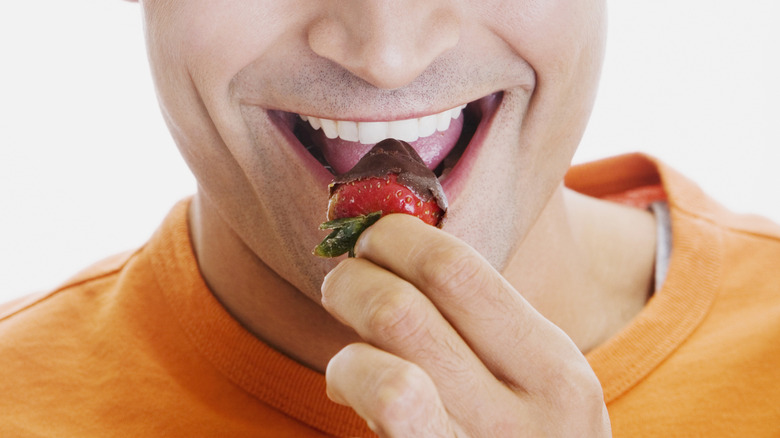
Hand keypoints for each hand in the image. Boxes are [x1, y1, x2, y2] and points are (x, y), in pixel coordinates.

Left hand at [321, 214, 610, 436]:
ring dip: (345, 351)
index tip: (376, 236)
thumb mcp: (541, 382)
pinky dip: (347, 388)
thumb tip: (392, 245)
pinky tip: (350, 389)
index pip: (455, 271)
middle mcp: (517, 422)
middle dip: (352, 281)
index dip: (396, 238)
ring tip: (351, 348)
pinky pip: (377, 416)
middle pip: (401, 315)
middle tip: (344, 282)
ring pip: (381, 381)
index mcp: (553, 372)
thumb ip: (487, 323)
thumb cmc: (529, 433)